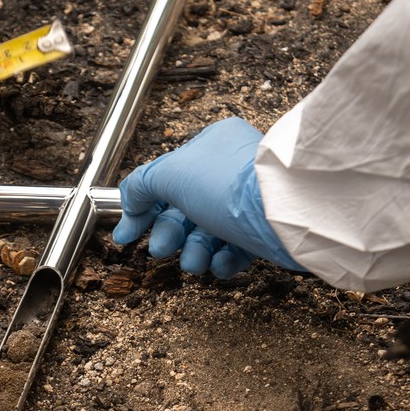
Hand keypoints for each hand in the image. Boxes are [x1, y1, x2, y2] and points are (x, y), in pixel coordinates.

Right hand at [112, 117, 304, 279]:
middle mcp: (228, 172)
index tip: (126, 235)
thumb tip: (129, 198)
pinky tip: (220, 263)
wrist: (283, 213)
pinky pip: (232, 250)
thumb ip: (141, 184)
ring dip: (193, 253)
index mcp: (210, 147)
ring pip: (206, 235)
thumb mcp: (171, 175)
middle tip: (161, 250)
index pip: (165, 180)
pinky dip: (222, 261)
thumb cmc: (230, 185)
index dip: (141, 209)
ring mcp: (245, 203)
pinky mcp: (261, 231)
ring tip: (194, 262)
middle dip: (169, 235)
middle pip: (183, 211)